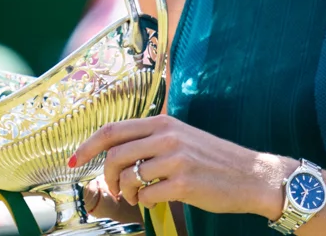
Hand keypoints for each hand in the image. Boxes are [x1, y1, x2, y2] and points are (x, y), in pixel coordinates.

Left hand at [70, 115, 291, 218]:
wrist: (251, 176)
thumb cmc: (213, 159)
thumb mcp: (182, 136)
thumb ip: (151, 138)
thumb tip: (113, 150)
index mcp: (163, 122)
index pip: (113, 130)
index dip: (87, 146)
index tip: (73, 160)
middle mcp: (167, 137)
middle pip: (114, 155)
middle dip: (105, 176)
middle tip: (113, 187)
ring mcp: (176, 161)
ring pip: (127, 177)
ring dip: (126, 192)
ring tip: (137, 195)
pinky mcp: (184, 184)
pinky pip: (146, 196)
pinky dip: (144, 202)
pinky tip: (154, 200)